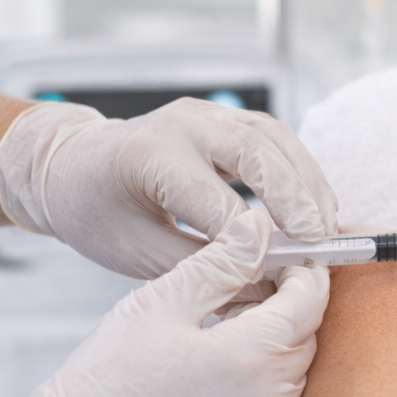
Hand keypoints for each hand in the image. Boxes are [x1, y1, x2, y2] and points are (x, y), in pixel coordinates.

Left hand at [0, 98, 336, 277]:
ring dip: (307, 181)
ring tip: (326, 225)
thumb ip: (201, 267)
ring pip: (275, 138)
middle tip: (318, 241)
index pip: (215, 201)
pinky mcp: (225, 118)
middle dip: (295, 198)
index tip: (279, 272)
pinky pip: (274, 138)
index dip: (251, 240)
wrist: (71, 166)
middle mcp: (182, 124)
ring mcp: (207, 114)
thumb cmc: (97, 213)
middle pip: (256, 151)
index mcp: (148, 156)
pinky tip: (314, 204)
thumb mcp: (136, 253)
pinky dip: (300, 170)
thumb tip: (263, 282)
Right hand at [0, 210, 330, 396]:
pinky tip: (220, 370)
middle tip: (252, 287)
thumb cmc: (106, 379)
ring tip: (230, 325)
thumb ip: (220, 264)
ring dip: (274, 347)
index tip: (288, 259)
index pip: (309, 304)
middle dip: (289, 308)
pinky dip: (258, 386)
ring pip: (290, 376)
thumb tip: (259, 228)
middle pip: (303, 340)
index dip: (305, 274)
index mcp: (249, 357)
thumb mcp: (160, 303)